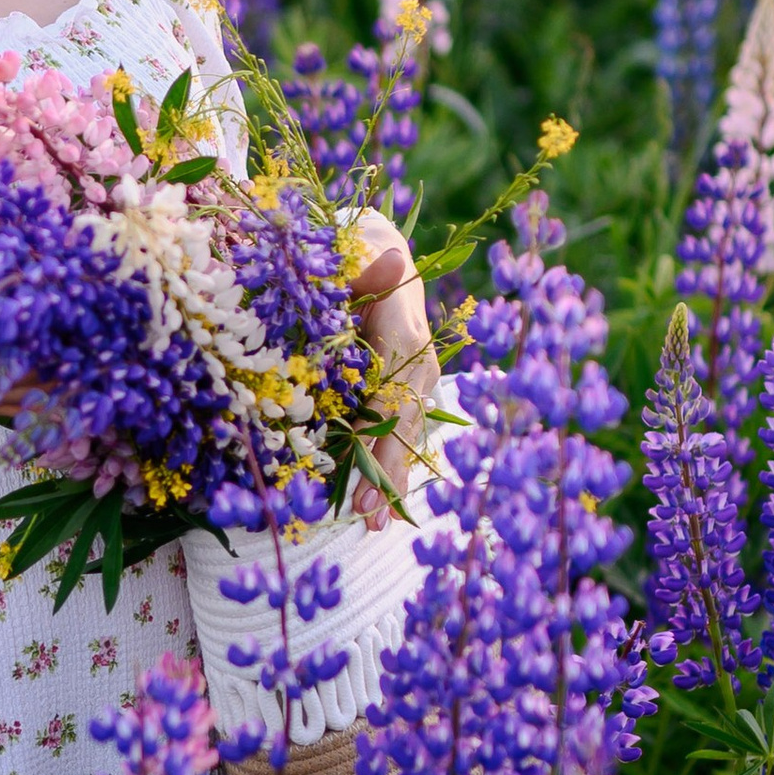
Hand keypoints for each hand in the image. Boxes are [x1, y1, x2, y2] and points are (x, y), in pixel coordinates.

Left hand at [344, 222, 439, 529]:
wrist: (380, 252)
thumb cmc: (355, 258)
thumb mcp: (354, 260)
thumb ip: (366, 272)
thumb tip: (390, 263)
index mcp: (405, 337)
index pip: (394, 401)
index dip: (380, 444)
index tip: (364, 483)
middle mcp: (419, 363)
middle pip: (404, 427)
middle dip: (387, 475)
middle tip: (368, 519)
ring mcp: (418, 378)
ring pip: (407, 435)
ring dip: (391, 479)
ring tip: (375, 522)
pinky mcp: (409, 388)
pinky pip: (402, 431)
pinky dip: (393, 465)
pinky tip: (383, 503)